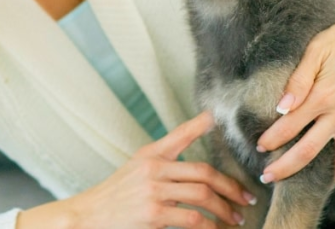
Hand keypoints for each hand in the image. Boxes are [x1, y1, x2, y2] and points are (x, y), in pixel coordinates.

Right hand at [19, 112, 254, 228]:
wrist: (88, 216)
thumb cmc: (115, 196)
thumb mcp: (136, 168)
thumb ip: (163, 158)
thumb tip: (194, 157)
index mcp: (149, 155)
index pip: (179, 136)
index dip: (198, 126)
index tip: (216, 117)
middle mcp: (152, 168)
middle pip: (203, 173)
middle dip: (230, 187)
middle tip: (246, 198)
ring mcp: (153, 191)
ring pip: (202, 196)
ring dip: (225, 209)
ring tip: (236, 219)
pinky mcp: (153, 214)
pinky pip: (192, 219)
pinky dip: (209, 226)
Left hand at [256, 0, 334, 182]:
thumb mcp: (316, 50)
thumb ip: (297, 81)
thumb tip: (281, 108)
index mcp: (323, 95)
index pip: (290, 126)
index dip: (272, 140)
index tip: (259, 147)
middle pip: (309, 151)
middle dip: (285, 167)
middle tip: (267, 177)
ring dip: (319, 173)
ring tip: (301, 181)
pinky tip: (330, 166)